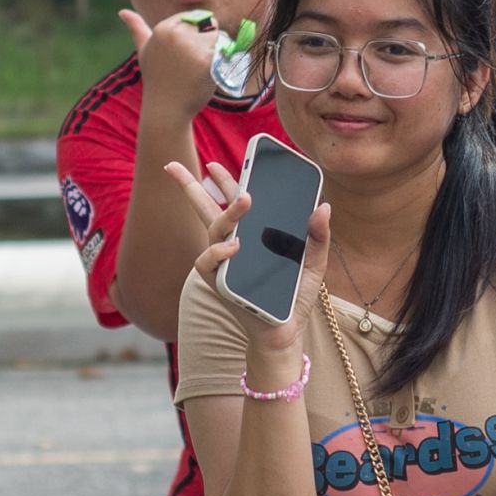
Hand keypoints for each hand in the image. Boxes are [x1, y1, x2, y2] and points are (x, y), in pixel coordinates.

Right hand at [123, 4, 229, 122]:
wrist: (166, 109)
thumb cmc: (156, 79)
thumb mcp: (144, 51)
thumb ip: (136, 28)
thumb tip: (122, 11)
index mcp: (162, 29)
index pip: (193, 17)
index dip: (194, 34)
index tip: (183, 54)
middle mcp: (176, 34)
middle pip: (208, 24)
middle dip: (206, 41)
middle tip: (191, 63)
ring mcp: (192, 46)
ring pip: (218, 37)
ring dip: (216, 50)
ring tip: (198, 68)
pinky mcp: (207, 59)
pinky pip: (224, 51)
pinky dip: (221, 62)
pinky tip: (205, 74)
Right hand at [168, 157, 323, 356]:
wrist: (286, 332)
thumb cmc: (294, 296)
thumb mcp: (314, 263)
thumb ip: (318, 236)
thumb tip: (322, 206)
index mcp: (250, 235)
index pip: (232, 202)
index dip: (222, 181)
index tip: (214, 163)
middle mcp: (230, 246)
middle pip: (205, 209)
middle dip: (188, 186)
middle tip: (174, 165)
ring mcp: (222, 264)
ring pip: (214, 229)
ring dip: (228, 211)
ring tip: (246, 199)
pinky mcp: (219, 284)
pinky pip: (208, 263)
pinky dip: (218, 252)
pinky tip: (234, 246)